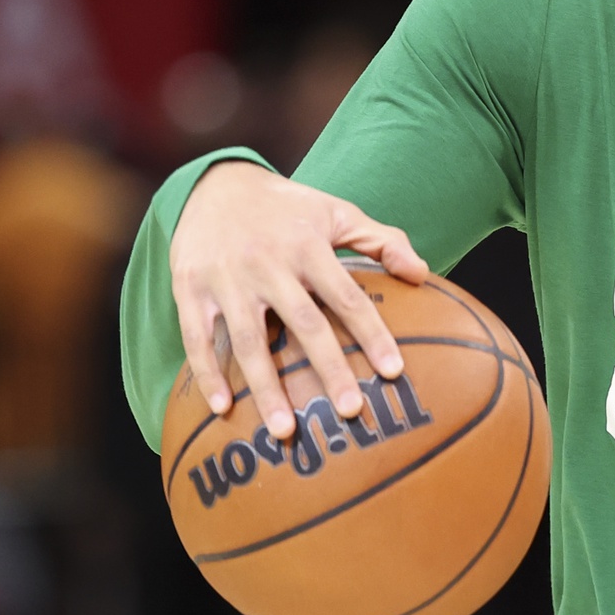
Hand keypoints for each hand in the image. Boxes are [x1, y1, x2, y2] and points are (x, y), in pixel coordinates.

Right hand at [171, 161, 431, 439]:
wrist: (215, 183)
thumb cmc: (288, 208)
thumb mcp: (337, 212)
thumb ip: (383, 241)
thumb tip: (423, 275)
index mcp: (307, 245)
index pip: (347, 297)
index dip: (372, 334)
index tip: (393, 371)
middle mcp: (267, 263)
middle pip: (304, 324)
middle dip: (329, 369)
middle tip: (350, 411)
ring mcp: (227, 279)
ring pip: (249, 341)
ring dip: (266, 388)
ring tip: (284, 432)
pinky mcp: (191, 289)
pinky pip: (197, 338)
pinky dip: (207, 374)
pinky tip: (222, 409)